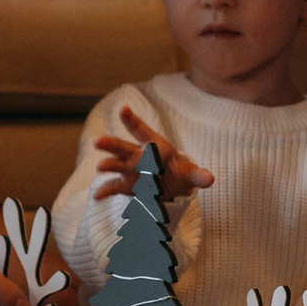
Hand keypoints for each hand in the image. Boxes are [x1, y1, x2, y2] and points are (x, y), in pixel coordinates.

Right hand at [93, 107, 213, 201]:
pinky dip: (105, 191)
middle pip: (122, 147)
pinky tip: (96, 196)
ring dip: (107, 165)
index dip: (131, 120)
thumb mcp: (189, 174)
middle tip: (98, 142)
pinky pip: (113, 187)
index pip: (141, 131)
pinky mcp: (126, 185)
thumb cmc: (179, 174)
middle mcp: (137, 155)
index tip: (123, 109)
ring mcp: (129, 170)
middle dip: (111, 144)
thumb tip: (210, 179)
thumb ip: (198, 175)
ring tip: (100, 168)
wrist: (171, 189)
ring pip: (115, 164)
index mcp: (154, 146)